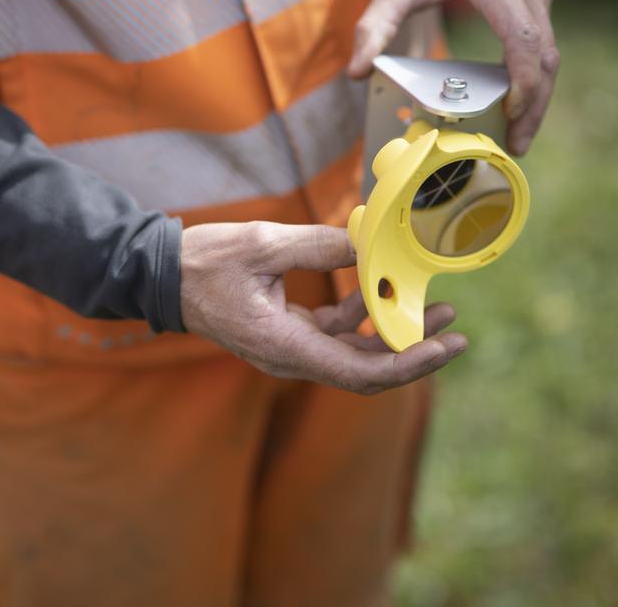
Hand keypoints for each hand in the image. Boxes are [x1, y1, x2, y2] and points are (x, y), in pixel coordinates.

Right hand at [180, 222, 467, 394]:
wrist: (163, 275)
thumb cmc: (205, 262)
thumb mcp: (264, 244)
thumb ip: (321, 246)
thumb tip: (370, 244)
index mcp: (284, 346)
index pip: (360, 373)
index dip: (409, 364)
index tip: (445, 346)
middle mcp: (290, 358)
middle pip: (365, 369)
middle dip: (413, 348)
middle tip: (454, 326)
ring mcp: (290, 348)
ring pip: (354, 352)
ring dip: (393, 331)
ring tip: (434, 305)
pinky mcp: (289, 333)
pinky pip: (336, 333)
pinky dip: (363, 314)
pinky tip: (380, 288)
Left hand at [350, 0, 558, 154]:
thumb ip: (373, 26)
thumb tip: (355, 73)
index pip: (522, 38)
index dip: (523, 82)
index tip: (512, 117)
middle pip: (544, 52)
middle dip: (534, 104)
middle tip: (516, 146)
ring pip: (551, 48)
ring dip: (538, 94)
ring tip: (517, 133)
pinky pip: (546, 37)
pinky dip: (536, 73)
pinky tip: (518, 102)